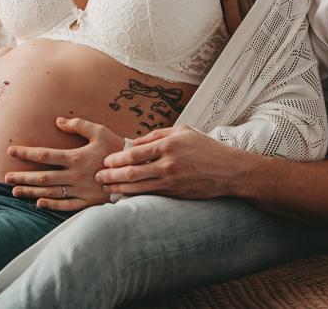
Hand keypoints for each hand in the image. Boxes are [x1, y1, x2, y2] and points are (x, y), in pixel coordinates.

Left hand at [4, 117, 124, 211]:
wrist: (135, 170)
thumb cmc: (115, 147)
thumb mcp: (99, 131)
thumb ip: (78, 125)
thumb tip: (58, 121)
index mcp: (75, 157)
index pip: (44, 155)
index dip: (26, 153)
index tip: (10, 151)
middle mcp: (74, 175)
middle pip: (42, 177)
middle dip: (22, 177)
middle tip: (6, 177)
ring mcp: (80, 190)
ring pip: (50, 192)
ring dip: (31, 192)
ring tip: (15, 191)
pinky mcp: (87, 201)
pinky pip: (66, 205)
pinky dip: (52, 205)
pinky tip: (39, 203)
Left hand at [96, 125, 237, 199]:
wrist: (229, 170)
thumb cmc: (205, 147)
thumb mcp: (182, 131)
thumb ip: (157, 135)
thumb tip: (134, 142)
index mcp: (168, 144)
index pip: (134, 152)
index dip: (116, 158)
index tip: (105, 160)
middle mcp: (168, 163)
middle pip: (132, 171)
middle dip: (111, 175)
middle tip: (98, 176)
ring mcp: (171, 181)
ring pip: (138, 186)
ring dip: (118, 188)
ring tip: (105, 188)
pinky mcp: (175, 193)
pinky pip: (150, 195)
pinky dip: (134, 195)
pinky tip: (124, 195)